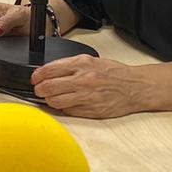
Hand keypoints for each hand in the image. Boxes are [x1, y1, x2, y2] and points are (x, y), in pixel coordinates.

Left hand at [31, 55, 154, 118]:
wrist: (137, 87)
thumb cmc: (115, 74)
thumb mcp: (92, 60)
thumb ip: (71, 66)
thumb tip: (49, 72)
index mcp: (82, 64)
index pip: (49, 70)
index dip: (37, 75)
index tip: (34, 78)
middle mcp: (83, 80)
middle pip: (48, 87)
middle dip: (39, 89)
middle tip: (39, 90)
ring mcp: (87, 96)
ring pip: (55, 101)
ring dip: (49, 100)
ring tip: (52, 97)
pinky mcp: (91, 111)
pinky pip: (68, 111)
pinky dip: (63, 108)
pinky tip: (66, 104)